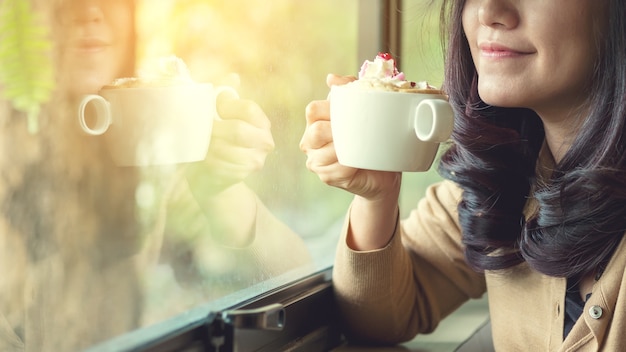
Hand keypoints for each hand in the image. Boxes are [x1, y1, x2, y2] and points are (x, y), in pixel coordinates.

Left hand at [186, 78, 274, 193]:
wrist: (214, 172)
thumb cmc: (218, 135)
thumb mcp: (220, 111)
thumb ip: (225, 92)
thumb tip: (234, 78)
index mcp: (261, 122)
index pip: (248, 109)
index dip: (227, 107)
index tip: (216, 112)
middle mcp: (264, 141)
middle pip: (238, 130)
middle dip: (215, 129)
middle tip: (203, 130)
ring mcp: (256, 159)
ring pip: (227, 149)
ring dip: (209, 146)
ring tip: (201, 143)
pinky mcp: (243, 174)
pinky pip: (222, 165)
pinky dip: (209, 160)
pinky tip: (204, 157)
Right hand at [299, 74, 400, 202]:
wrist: (384, 169)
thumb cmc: (371, 138)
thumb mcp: (363, 108)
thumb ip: (349, 88)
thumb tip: (331, 79)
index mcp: (315, 122)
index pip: (313, 110)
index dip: (331, 108)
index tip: (352, 112)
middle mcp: (310, 142)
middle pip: (315, 131)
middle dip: (338, 131)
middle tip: (359, 131)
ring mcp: (316, 161)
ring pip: (325, 153)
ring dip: (346, 149)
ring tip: (362, 147)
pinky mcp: (327, 177)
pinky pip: (336, 170)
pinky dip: (350, 166)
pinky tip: (359, 162)